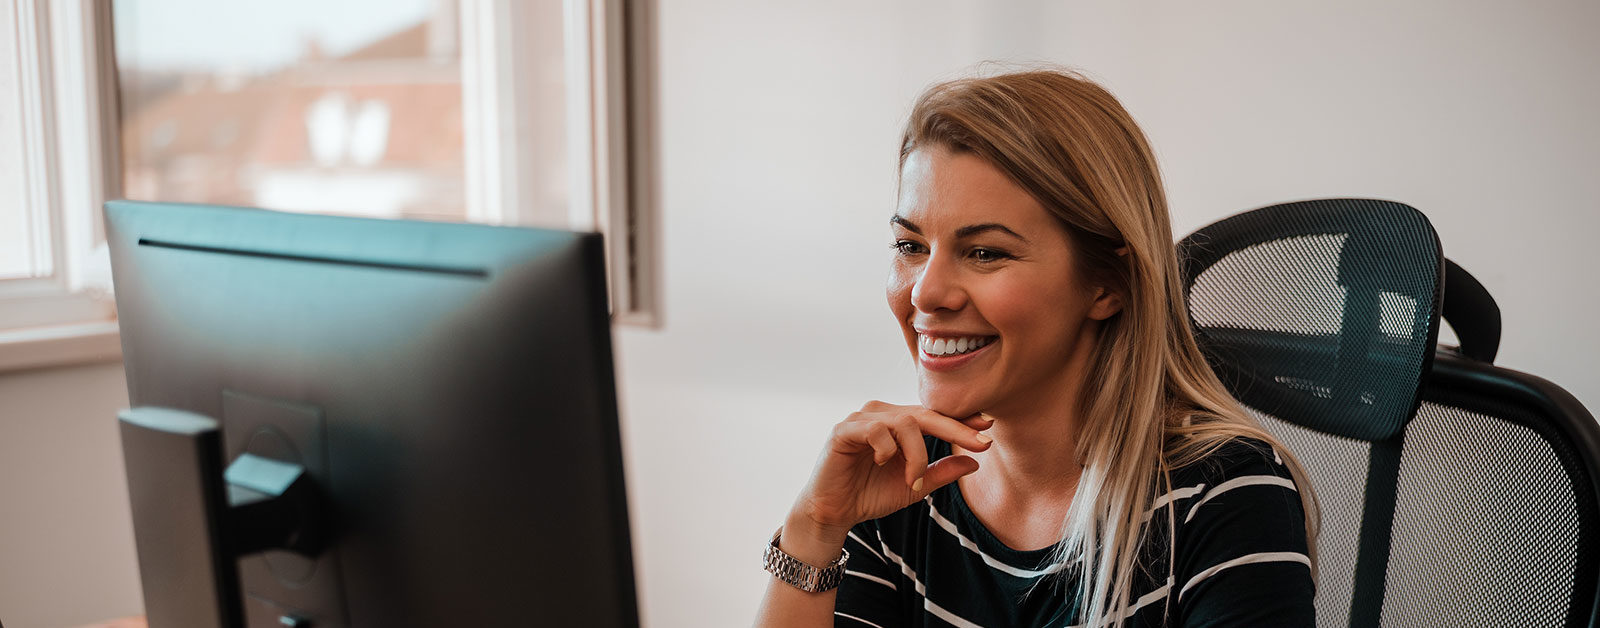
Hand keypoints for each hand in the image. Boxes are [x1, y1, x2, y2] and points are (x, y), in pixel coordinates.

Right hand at [787, 401, 992, 548]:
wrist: (833, 512)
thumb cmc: (869, 495)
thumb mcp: (913, 487)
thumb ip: (941, 473)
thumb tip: (974, 463)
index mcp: (897, 423)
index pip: (933, 416)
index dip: (960, 420)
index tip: (988, 426)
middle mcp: (880, 414)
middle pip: (924, 413)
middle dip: (955, 429)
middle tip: (980, 444)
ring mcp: (861, 419)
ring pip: (904, 422)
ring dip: (916, 454)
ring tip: (913, 479)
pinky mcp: (844, 430)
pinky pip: (876, 430)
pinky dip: (887, 449)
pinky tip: (884, 464)